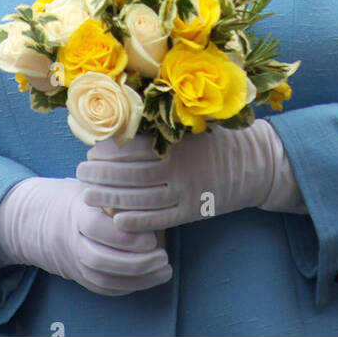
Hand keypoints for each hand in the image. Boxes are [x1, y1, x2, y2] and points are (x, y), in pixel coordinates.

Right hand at [0, 175, 172, 295]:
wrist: (46, 221)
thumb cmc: (83, 196)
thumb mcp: (93, 183)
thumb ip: (115, 185)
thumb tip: (150, 176)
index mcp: (76, 212)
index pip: (96, 228)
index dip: (124, 237)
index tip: (152, 237)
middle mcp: (72, 240)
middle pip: (99, 259)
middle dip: (135, 262)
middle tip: (163, 257)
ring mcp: (75, 261)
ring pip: (103, 279)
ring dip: (137, 279)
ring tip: (165, 270)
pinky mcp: (81, 276)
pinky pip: (104, 288)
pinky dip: (128, 287)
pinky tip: (152, 279)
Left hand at [76, 121, 280, 233]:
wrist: (258, 164)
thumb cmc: (221, 139)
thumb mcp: (197, 125)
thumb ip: (168, 125)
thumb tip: (129, 115)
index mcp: (179, 142)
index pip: (137, 148)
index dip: (111, 151)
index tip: (91, 150)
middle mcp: (181, 168)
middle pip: (133, 175)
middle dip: (103, 175)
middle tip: (80, 172)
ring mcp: (187, 193)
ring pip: (143, 199)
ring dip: (112, 198)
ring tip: (88, 196)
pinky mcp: (193, 212)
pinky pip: (162, 220)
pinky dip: (138, 221)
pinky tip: (117, 220)